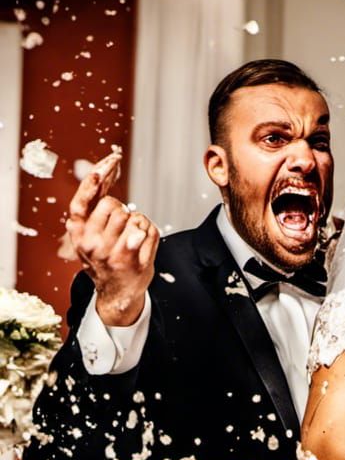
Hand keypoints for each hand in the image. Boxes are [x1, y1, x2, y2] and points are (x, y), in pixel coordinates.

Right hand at [65, 152, 158, 325]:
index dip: (93, 182)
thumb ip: (91, 208)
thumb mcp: (88, 235)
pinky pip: (149, 230)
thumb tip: (98, 170)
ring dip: (137, 219)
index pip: (81, 202)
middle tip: (121, 224)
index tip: (104, 166)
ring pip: (132, 215)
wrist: (116, 294)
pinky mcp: (135, 262)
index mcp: (78, 235)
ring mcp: (114, 254)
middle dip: (121, 208)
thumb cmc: (104, 258)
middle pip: (113, 205)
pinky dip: (150, 230)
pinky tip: (143, 240)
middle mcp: (93, 245)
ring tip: (132, 234)